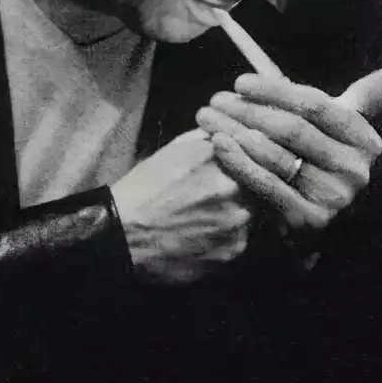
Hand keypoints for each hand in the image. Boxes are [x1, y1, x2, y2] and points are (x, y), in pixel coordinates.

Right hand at [109, 129, 252, 285]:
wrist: (121, 234)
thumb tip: (235, 131)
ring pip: (253, 215)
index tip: (248, 166)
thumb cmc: (143, 188)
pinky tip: (203, 237)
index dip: (254, 161)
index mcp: (221, 158)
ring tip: (210, 217)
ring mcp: (236, 223)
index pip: (259, 154)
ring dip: (239, 215)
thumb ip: (210, 138)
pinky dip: (228, 239)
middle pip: (260, 187)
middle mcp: (235, 189)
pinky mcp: (232, 252)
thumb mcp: (175, 149)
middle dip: (249, 190)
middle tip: (225, 196)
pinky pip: (241, 241)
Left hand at [195, 66, 381, 239]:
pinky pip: (267, 184)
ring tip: (208, 118)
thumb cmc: (314, 162)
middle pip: (293, 129)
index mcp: (365, 141)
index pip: (317, 105)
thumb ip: (363, 99)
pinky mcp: (308, 220)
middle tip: (217, 99)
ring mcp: (333, 198)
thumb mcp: (338, 130)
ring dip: (237, 132)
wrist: (304, 219)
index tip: (241, 82)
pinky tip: (217, 145)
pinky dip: (239, 163)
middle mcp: (355, 171)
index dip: (277, 91)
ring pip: (277, 155)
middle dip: (250, 110)